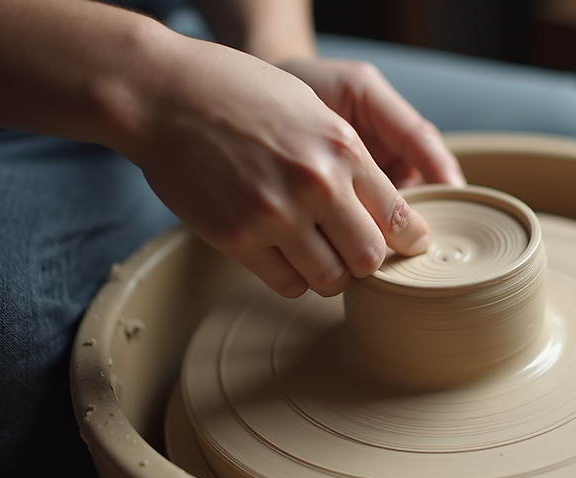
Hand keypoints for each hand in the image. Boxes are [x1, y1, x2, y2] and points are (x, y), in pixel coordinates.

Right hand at [122, 34, 430, 297]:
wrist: (165, 95)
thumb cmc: (241, 95)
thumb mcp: (312, 111)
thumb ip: (351, 158)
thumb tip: (388, 207)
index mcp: (342, 148)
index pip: (397, 216)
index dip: (409, 239)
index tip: (410, 245)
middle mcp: (315, 184)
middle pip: (369, 258)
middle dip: (367, 260)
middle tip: (354, 251)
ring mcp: (275, 215)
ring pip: (331, 280)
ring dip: (331, 274)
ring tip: (318, 254)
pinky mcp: (237, 238)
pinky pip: (287, 283)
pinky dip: (294, 278)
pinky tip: (286, 256)